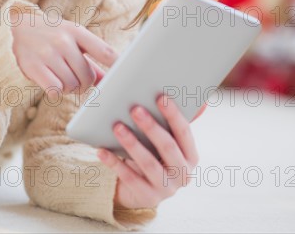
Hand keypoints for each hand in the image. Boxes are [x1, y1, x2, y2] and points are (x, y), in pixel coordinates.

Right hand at [10, 9, 118, 93]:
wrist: (20, 26)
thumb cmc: (53, 34)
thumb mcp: (74, 38)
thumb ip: (92, 58)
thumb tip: (107, 79)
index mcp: (77, 32)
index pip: (104, 51)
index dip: (117, 65)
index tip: (125, 75)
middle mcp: (63, 41)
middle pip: (87, 76)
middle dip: (85, 84)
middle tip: (78, 81)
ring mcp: (47, 53)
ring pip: (71, 85)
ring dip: (70, 88)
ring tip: (63, 79)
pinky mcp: (33, 66)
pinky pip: (54, 90)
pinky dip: (57, 91)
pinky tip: (53, 83)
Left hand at [97, 94, 206, 209]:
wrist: (146, 190)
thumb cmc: (156, 155)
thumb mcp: (168, 142)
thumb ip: (171, 123)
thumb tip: (185, 99)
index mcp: (191, 156)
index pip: (184, 132)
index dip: (173, 114)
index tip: (160, 97)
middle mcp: (183, 174)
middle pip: (167, 147)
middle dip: (151, 127)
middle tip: (135, 109)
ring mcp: (166, 189)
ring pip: (148, 163)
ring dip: (132, 143)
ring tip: (117, 127)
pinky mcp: (148, 198)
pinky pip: (129, 178)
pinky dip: (115, 163)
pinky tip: (102, 150)